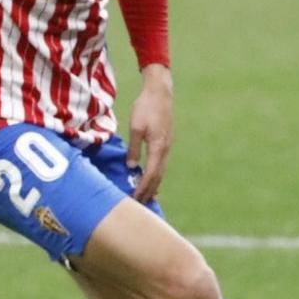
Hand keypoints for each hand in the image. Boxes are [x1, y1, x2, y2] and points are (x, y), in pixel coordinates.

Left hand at [127, 64, 173, 201]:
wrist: (160, 93)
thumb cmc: (145, 108)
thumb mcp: (136, 127)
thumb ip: (134, 148)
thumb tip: (131, 167)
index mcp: (158, 147)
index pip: (151, 174)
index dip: (143, 188)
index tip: (135, 199)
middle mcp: (165, 150)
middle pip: (158, 176)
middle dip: (149, 191)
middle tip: (140, 205)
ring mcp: (167, 146)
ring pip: (161, 171)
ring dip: (153, 185)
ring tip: (146, 198)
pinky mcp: (165, 142)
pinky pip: (160, 163)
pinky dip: (156, 175)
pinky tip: (150, 179)